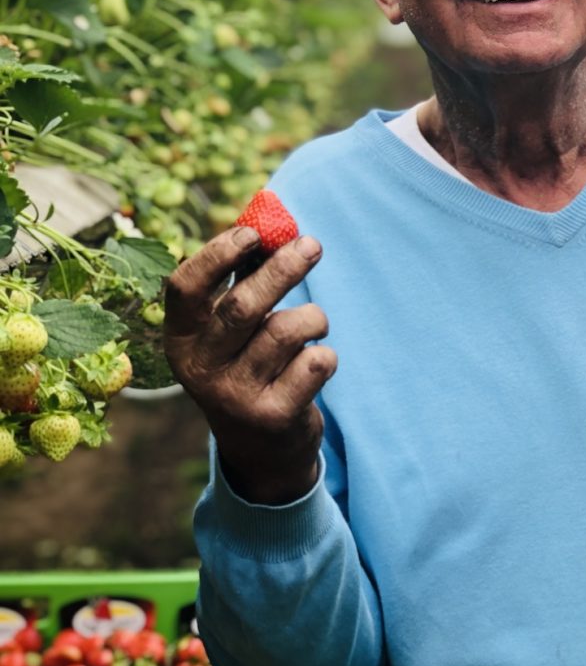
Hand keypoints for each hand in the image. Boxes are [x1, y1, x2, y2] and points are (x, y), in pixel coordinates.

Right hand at [164, 226, 335, 505]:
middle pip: (242, 305)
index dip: (217, 254)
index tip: (253, 232)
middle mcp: (199, 369)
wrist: (261, 448)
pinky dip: (324, 354)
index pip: (184, 287)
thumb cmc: (250, 362)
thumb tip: (273, 217)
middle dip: (283, 269)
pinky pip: (314, 363)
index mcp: (181, 338)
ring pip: (287, 331)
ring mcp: (233, 396)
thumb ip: (246, 274)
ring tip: (315, 324)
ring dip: (313, 317)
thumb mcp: (234, 326)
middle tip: (313, 245)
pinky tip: (314, 364)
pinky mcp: (272, 416)